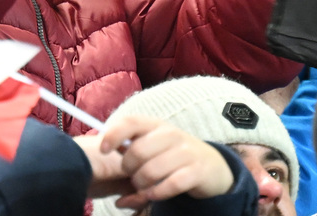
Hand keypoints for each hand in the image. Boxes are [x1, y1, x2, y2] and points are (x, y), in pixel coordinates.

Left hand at [99, 116, 234, 209]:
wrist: (213, 166)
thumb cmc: (173, 156)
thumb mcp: (154, 146)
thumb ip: (130, 149)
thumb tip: (105, 154)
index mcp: (156, 125)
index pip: (130, 122)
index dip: (113, 134)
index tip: (103, 150)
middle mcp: (171, 134)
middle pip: (137, 151)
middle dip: (128, 168)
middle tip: (131, 176)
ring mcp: (186, 152)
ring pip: (151, 170)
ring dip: (140, 184)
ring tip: (142, 187)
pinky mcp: (197, 172)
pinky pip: (170, 184)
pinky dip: (156, 193)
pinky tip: (153, 195)